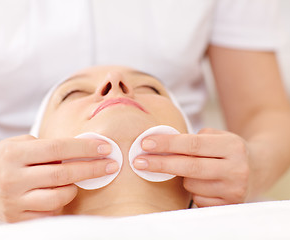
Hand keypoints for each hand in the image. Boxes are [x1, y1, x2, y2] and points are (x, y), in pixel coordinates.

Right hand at [0, 135, 116, 221]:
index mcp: (14, 154)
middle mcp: (12, 178)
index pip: (57, 148)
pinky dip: (61, 204)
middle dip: (92, 169)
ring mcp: (13, 202)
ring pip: (58, 198)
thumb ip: (47, 147)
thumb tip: (82, 151)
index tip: (105, 148)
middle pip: (62, 174)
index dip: (84, 148)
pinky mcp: (15, 219)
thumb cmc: (0, 159)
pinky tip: (62, 194)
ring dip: (76, 188)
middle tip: (111, 165)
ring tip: (78, 181)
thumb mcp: (18, 144)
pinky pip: (49, 214)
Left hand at [133, 128, 250, 206]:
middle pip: (189, 167)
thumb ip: (191, 140)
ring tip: (195, 170)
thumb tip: (157, 146)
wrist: (256, 169)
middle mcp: (237, 169)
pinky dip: (194, 191)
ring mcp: (234, 190)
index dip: (167, 144)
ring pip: (191, 185)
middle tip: (137, 161)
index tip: (145, 143)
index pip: (192, 144)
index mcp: (233, 146)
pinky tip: (204, 184)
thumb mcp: (216, 137)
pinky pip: (198, 199)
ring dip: (183, 178)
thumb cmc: (226, 150)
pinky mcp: (229, 205)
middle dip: (160, 164)